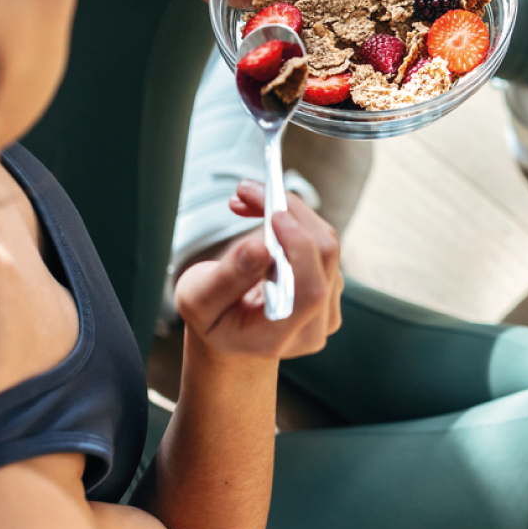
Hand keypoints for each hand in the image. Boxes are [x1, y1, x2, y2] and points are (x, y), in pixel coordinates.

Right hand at [174, 181, 342, 361]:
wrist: (230, 334)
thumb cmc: (211, 318)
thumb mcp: (198, 301)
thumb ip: (226, 278)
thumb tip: (259, 247)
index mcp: (277, 338)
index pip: (308, 293)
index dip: (299, 248)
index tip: (273, 214)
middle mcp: (311, 328)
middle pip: (324, 259)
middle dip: (290, 213)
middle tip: (248, 190)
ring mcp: (326, 309)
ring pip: (325, 245)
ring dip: (289, 211)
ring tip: (247, 199)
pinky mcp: (330, 286)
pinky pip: (321, 243)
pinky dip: (293, 220)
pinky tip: (263, 217)